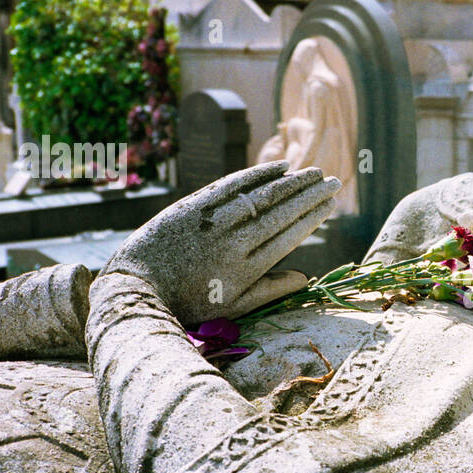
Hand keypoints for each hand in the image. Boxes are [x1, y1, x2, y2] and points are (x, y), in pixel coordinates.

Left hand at [101, 161, 340, 323]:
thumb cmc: (187, 301)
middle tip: (335, 182)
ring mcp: (214, 221)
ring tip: (315, 172)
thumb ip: (269, 291)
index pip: (289, 235)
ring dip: (292, 181)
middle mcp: (233, 241)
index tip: (330, 204)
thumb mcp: (230, 306)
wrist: (137, 285)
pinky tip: (280, 166)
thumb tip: (305, 278)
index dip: (313, 217)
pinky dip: (259, 174)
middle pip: (281, 212)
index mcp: (245, 268)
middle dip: (311, 195)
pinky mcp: (196, 205)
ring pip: (262, 196)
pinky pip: (234, 184)